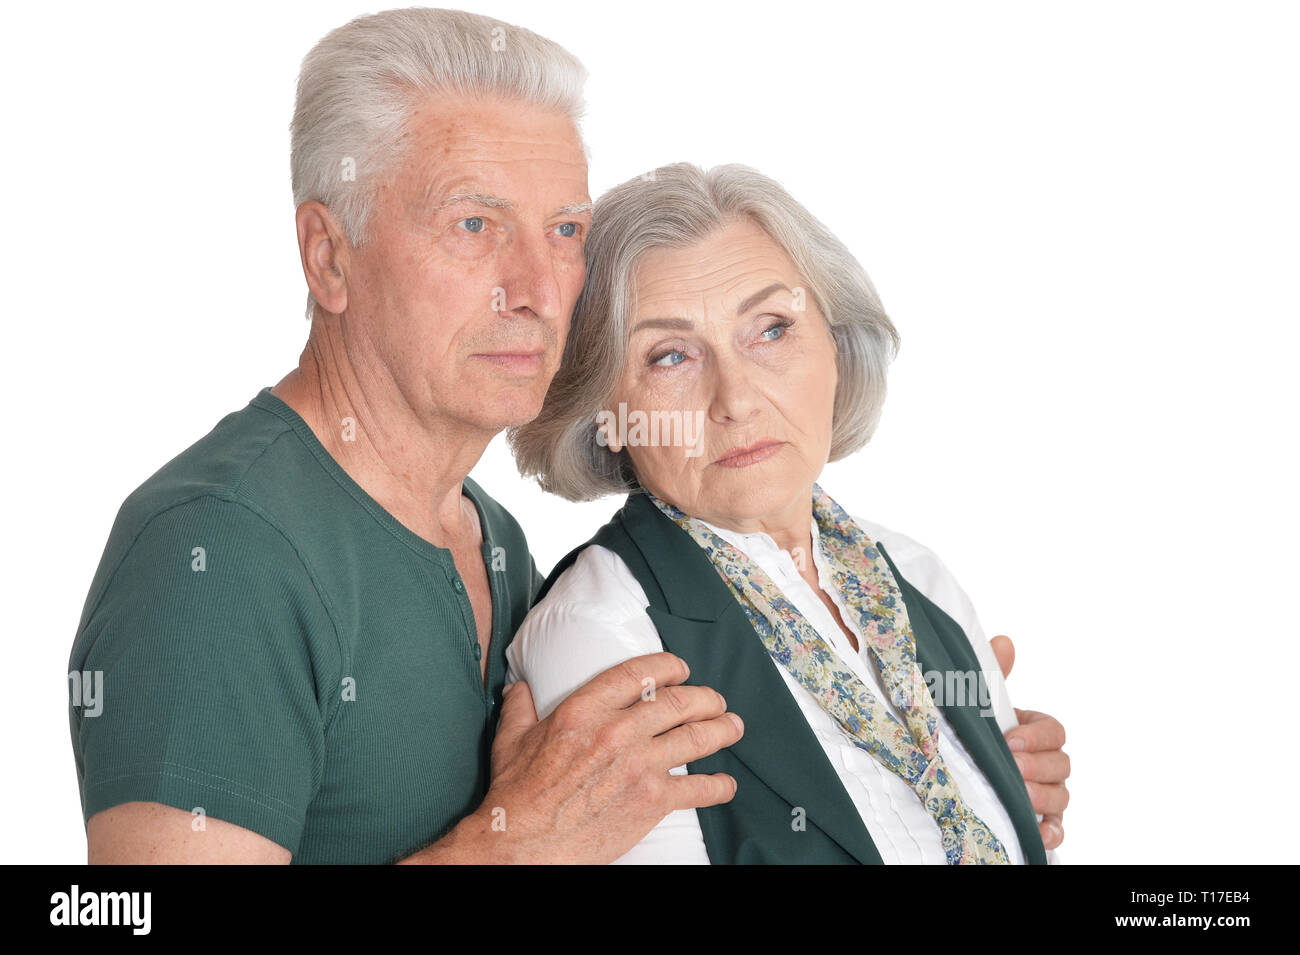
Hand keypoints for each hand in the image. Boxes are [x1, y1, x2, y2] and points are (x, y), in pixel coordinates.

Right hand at [410, 652, 742, 863]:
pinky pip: (698, 789)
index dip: (669, 666)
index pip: (640, 673)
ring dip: (721, 730)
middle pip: (679, 702)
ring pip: (696, 737)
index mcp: (585, 709)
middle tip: (716, 700)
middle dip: (705, 697)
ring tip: (733, 726)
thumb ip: (519, 707)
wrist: (524, 844)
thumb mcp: (511, 740)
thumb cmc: (517, 795)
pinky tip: (726, 784)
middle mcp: (618, 731)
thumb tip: (518, 687)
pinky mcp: (651, 802)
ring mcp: (639, 766)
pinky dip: (718, 786)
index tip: (681, 669)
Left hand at [989, 635, 1069, 850]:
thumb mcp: (978, 703)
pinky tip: (1038, 833)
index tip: (1010, 739)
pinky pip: (1057, 830)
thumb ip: (992, 675)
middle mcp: (1046, 762)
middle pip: (1062, 764)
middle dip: (1038, 765)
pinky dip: (1051, 832)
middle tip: (1013, 766)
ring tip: (1018, 795)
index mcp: (1034, 731)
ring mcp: (1046, 792)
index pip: (1054, 730)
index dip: (1037, 736)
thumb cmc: (974, 732)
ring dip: (1042, 796)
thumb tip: (1003, 641)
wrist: (955, 769)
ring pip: (1061, 796)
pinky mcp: (1040, 820)